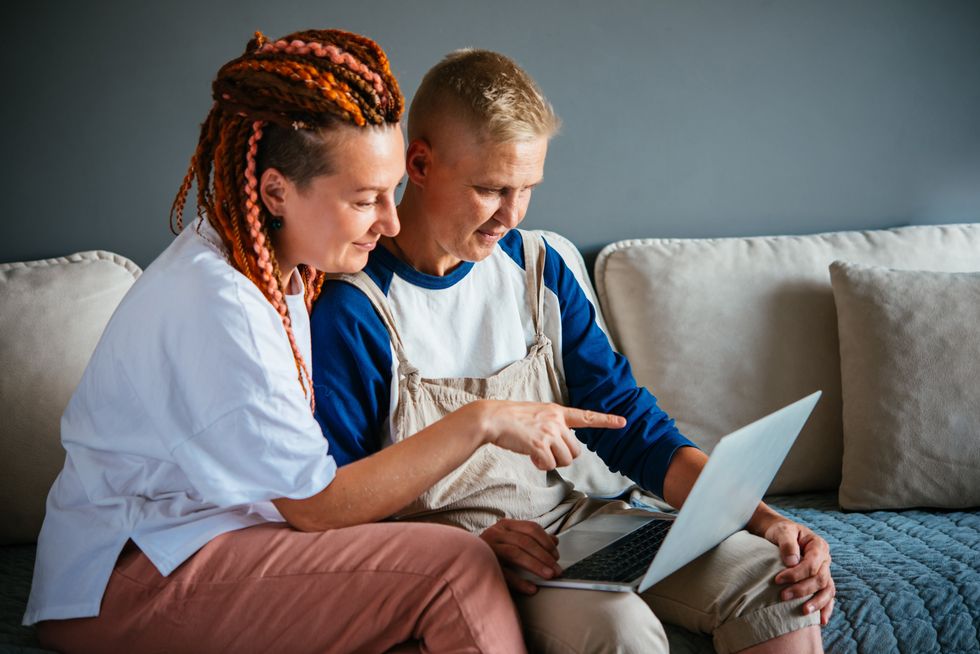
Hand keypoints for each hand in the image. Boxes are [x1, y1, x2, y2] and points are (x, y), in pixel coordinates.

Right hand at [474, 401, 625, 470]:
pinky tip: (531, 458)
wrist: (493, 418)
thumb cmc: (511, 419)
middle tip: (547, 454)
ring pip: (565, 460)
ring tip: (537, 455)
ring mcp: (549, 433)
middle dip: (563, 457)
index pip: (586, 416)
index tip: (623, 422)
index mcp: (557, 412)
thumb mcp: (536, 416)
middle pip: (575, 451)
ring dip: (552, 463)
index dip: (606, 420)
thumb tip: (557, 447)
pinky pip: (550, 465)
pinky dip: (541, 466)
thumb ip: (551, 427)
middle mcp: (556, 421)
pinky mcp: (539, 445)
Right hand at [480, 519, 561, 594]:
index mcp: (505, 525)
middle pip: (525, 542)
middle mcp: (495, 533)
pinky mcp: (483, 564)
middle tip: (557, 570)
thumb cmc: (492, 550)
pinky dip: (520, 582)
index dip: (546, 542)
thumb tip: (554, 540)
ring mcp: (488, 547)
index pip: (531, 528)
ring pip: (516, 553)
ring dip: (536, 566)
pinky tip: (531, 588)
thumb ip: (532, 539)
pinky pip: (504, 573)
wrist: (463, 559)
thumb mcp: (512, 539)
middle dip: (544, 557)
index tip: (556, 555)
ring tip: (548, 576)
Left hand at [764, 518, 835, 625]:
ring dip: (817, 602)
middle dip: (802, 590)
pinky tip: (821, 621)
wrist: (779, 533)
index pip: (812, 564)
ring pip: (827, 590)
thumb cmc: (780, 531)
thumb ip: (787, 544)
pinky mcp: (820, 581)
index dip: (796, 574)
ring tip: (804, 612)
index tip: (778, 579)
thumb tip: (792, 562)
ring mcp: (825, 571)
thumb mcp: (782, 531)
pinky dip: (826, 608)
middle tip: (783, 596)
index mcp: (818, 545)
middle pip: (820, 579)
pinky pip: (828, 596)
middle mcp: (825, 559)